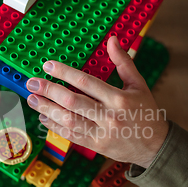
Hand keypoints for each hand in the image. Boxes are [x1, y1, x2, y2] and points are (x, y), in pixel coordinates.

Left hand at [26, 36, 168, 167]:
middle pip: (72, 101)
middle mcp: (108, 116)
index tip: (48, 65)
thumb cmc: (146, 111)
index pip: (86, 82)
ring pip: (68, 120)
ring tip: (32, 99)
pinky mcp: (95, 146)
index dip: (64, 73)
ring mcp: (100, 133)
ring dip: (46, 109)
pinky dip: (54, 126)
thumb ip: (123, 62)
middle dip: (49, 91)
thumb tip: (112, 40)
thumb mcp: (139, 84)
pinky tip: (43, 117)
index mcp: (119, 99)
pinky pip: (71, 135)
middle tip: (32, 83)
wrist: (155, 145)